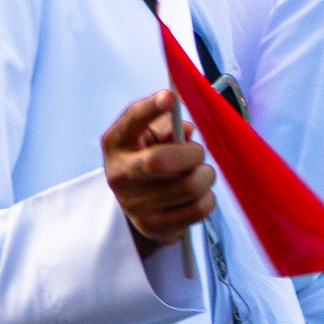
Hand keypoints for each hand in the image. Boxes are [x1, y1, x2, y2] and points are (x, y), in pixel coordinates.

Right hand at [103, 90, 214, 250]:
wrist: (136, 208)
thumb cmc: (148, 165)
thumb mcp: (150, 139)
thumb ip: (168, 127)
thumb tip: (186, 129)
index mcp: (116, 143)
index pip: (132, 120)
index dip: (151, 108)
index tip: (169, 98)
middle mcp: (120, 173)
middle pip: (160, 160)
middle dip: (192, 154)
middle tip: (197, 154)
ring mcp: (135, 203)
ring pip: (188, 186)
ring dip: (205, 177)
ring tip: (201, 175)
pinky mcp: (153, 225)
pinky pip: (197, 209)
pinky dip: (207, 200)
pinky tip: (200, 195)